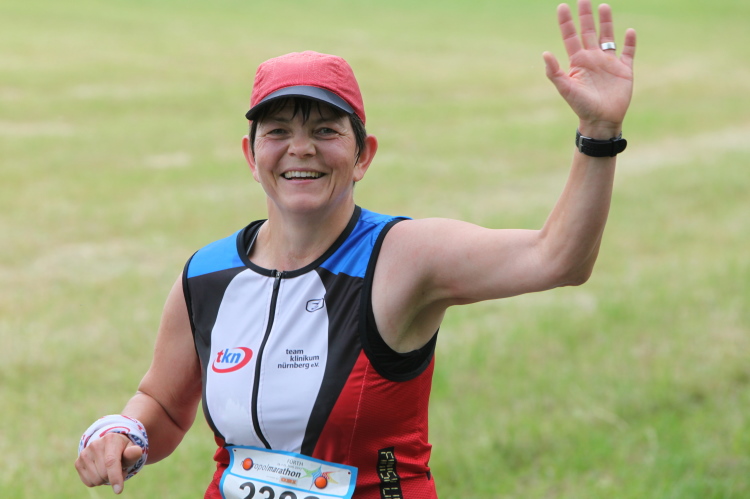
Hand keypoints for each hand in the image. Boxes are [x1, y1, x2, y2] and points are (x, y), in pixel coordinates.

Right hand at [75, 432, 143, 493]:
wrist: (110, 446)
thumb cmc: (123, 450)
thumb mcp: (131, 450)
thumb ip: (134, 453)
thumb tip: (135, 451)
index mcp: (110, 439)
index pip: (111, 462)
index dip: (115, 477)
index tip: (119, 490)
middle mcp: (95, 444)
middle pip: (104, 474)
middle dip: (114, 477)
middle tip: (120, 469)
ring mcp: (84, 453)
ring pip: (96, 480)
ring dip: (105, 480)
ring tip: (110, 469)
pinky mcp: (78, 463)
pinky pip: (88, 482)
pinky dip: (97, 482)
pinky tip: (101, 471)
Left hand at [543, 0, 635, 138]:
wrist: (601, 121)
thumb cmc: (581, 106)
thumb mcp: (566, 88)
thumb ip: (554, 72)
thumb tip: (544, 53)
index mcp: (578, 62)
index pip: (571, 37)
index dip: (566, 22)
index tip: (562, 6)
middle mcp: (592, 59)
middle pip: (589, 31)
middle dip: (585, 16)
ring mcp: (609, 63)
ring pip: (608, 37)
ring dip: (606, 22)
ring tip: (603, 6)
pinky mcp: (624, 70)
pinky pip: (628, 52)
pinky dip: (630, 42)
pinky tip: (629, 31)